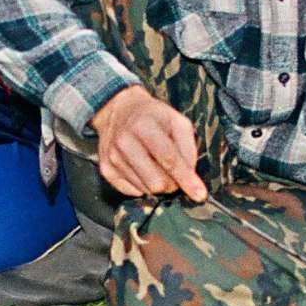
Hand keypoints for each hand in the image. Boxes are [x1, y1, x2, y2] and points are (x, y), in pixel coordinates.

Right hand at [91, 86, 207, 202]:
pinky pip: (131, 191)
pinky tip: (142, 170)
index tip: (200, 195)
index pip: (169, 160)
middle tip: (174, 174)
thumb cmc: (152, 117)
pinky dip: (142, 186)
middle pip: (157, 182)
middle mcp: (124, 142)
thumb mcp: (176, 121)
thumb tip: (191, 176)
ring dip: (157, 184)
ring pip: (145, 189)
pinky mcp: (105, 169)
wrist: (118, 110)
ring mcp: (112, 157)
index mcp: (144, 126)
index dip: (186, 180)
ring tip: (156, 166)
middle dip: (172, 184)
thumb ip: (188, 146)